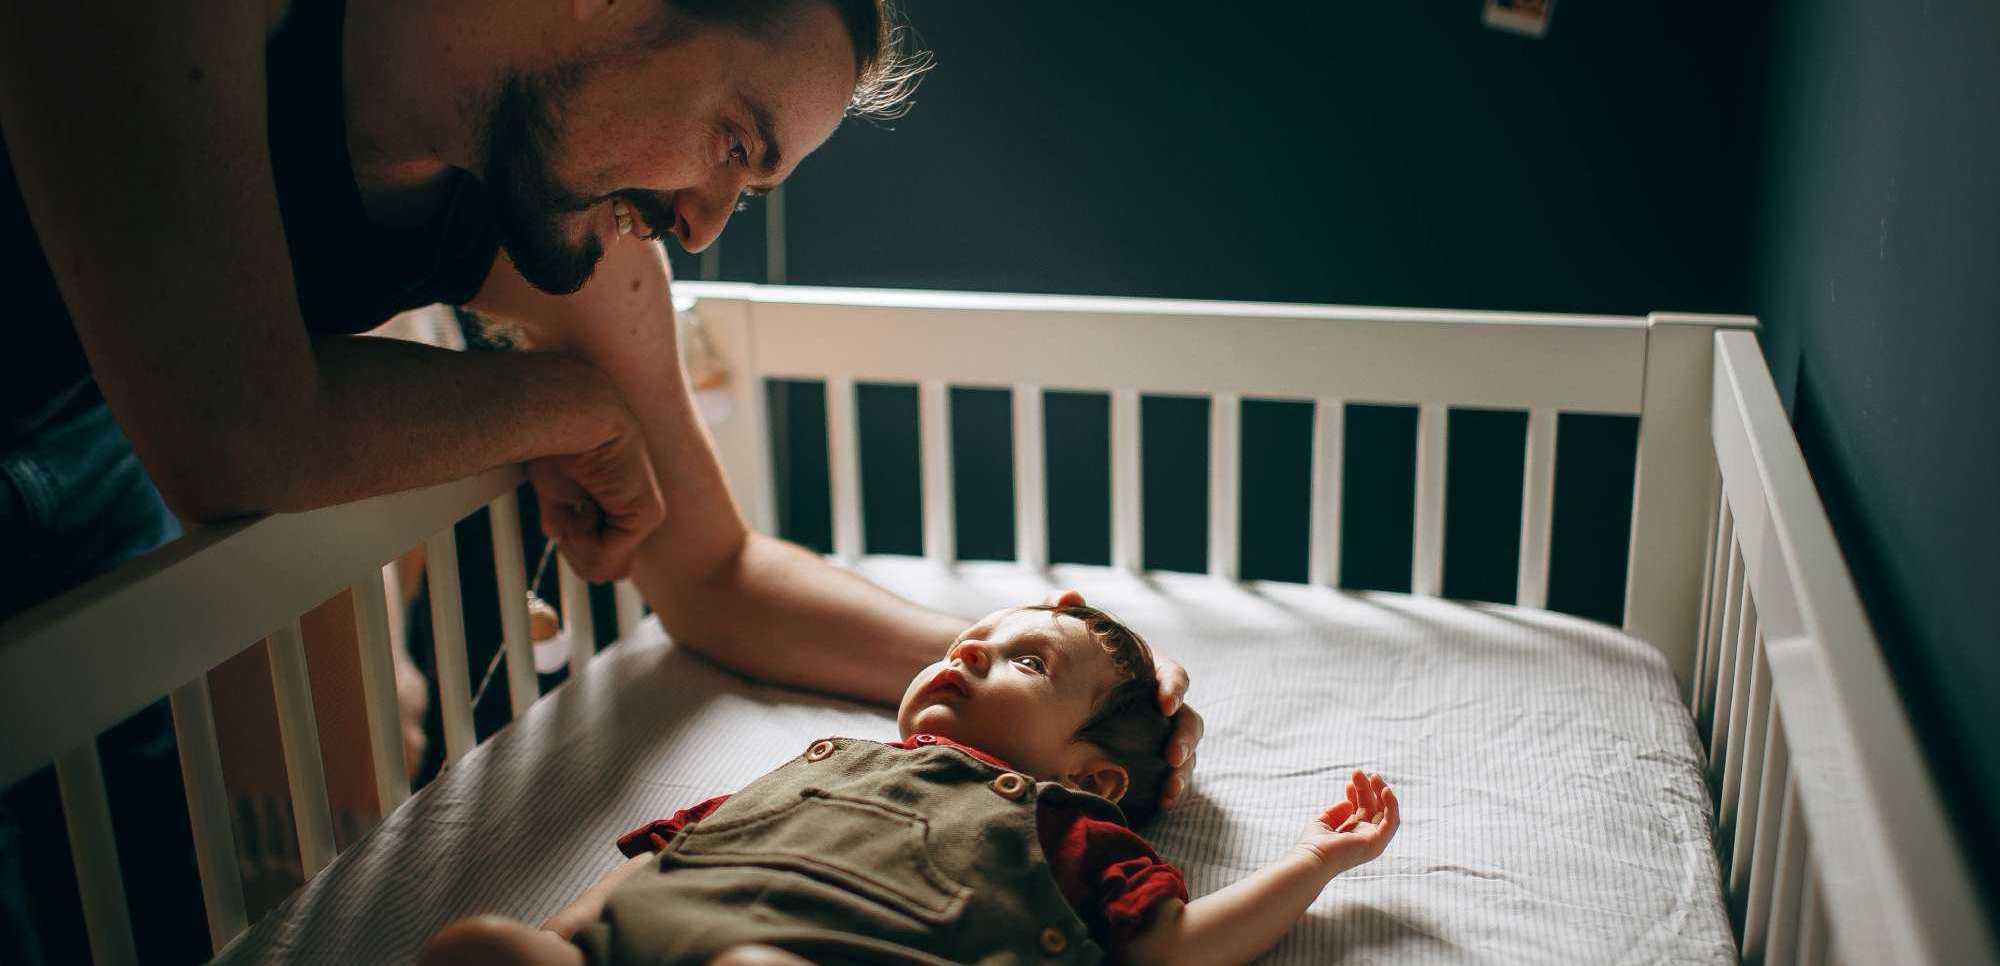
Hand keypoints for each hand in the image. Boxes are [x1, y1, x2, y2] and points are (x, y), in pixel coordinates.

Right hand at [526, 417, 665, 582]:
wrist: (570, 414)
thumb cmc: (558, 441)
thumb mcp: (555, 489)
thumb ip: (561, 515)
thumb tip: (557, 534)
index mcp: (616, 504)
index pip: (604, 556)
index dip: (576, 549)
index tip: (562, 522)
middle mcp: (635, 511)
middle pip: (604, 570)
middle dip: (576, 553)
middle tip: (566, 517)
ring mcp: (644, 515)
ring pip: (604, 569)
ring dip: (576, 546)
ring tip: (575, 504)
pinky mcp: (645, 515)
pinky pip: (606, 558)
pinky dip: (582, 540)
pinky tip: (584, 507)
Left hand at [1042, 589, 1202, 808]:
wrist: (1047, 698)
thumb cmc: (1063, 662)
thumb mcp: (1062, 637)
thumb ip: (1062, 612)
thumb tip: (1070, 596)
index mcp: (1146, 670)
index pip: (1172, 674)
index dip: (1174, 687)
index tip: (1164, 703)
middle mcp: (1157, 703)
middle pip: (1188, 718)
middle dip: (1185, 736)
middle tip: (1172, 755)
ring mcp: (1156, 734)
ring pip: (1185, 750)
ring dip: (1184, 769)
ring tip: (1171, 787)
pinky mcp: (1147, 761)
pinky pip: (1168, 775)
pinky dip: (1170, 787)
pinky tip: (1163, 801)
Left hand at [1297, 771, 1399, 873]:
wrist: (1312, 859)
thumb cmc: (1313, 844)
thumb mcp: (1324, 821)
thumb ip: (1336, 812)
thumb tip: (1348, 803)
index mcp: (1352, 833)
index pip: (1361, 810)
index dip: (1357, 794)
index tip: (1348, 783)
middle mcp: (1364, 837)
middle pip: (1373, 808)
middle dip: (1367, 789)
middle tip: (1358, 773)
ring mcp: (1373, 841)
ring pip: (1386, 813)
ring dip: (1383, 793)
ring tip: (1374, 776)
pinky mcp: (1378, 842)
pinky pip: (1392, 821)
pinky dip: (1392, 805)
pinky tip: (1385, 790)